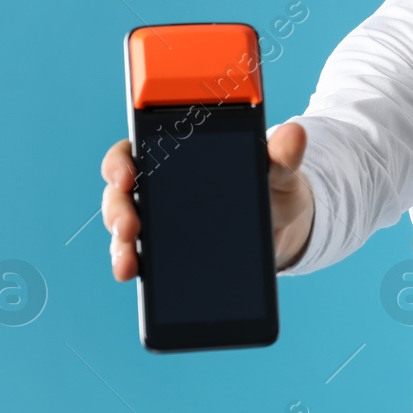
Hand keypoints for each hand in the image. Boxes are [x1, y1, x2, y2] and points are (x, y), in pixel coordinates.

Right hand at [100, 121, 314, 281]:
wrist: (283, 228)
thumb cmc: (273, 188)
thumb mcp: (279, 173)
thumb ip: (282, 157)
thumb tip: (295, 132)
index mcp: (178, 155)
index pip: (135, 150)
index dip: (121, 162)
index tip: (126, 175)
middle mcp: (159, 186)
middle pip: (121, 193)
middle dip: (118, 211)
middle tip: (129, 228)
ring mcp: (159, 221)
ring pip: (125, 229)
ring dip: (119, 247)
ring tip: (128, 265)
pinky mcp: (167, 252)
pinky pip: (141, 258)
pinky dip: (134, 266)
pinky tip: (139, 280)